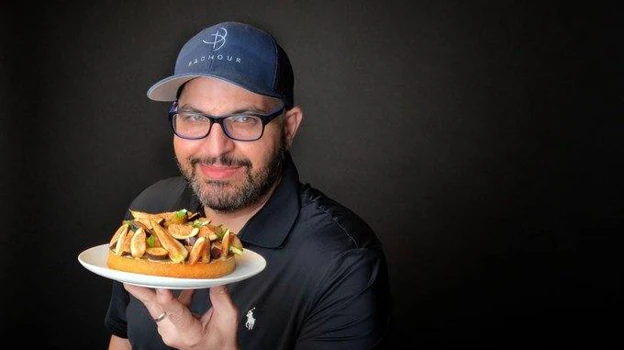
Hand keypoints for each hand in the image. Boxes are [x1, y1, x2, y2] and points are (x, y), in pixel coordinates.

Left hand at [123, 284, 238, 349]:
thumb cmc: (223, 337)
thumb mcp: (228, 316)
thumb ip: (221, 295)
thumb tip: (216, 273)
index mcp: (190, 333)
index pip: (177, 315)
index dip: (168, 301)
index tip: (161, 288)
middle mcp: (173, 333)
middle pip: (156, 309)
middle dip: (142, 292)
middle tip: (130, 276)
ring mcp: (166, 330)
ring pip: (155, 306)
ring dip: (149, 289)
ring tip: (140, 271)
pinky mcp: (165, 325)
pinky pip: (162, 305)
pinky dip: (165, 292)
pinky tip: (170, 277)